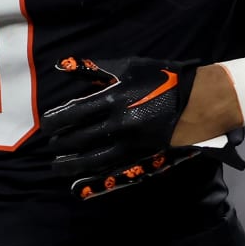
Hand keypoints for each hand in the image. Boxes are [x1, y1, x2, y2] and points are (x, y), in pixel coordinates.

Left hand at [40, 56, 234, 198]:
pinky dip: (95, 174)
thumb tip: (62, 66)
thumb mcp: (126, 66)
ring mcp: (132, 142)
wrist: (199, 100)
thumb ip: (93, 69)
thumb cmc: (161, 77)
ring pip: (95, 158)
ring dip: (73, 164)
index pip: (74, 114)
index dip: (56, 121)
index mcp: (113, 100)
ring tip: (57, 167)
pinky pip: (114, 167)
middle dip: (62, 143)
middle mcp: (119, 124)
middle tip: (50, 145)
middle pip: (81, 138)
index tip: (45, 125)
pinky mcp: (143, 154)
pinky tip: (82, 178)